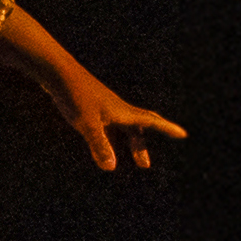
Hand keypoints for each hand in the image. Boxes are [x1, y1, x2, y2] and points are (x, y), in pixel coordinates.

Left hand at [41, 69, 184, 171]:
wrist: (57, 73)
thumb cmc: (75, 95)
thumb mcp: (87, 123)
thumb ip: (99, 145)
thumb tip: (110, 167)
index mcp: (123, 112)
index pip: (151, 122)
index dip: (167, 128)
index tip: (183, 134)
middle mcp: (117, 110)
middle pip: (136, 129)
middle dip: (140, 146)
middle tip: (144, 165)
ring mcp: (103, 108)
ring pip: (120, 128)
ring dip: (125, 143)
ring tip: (125, 160)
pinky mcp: (89, 108)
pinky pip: (106, 125)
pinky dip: (108, 137)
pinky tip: (101, 144)